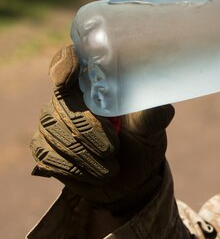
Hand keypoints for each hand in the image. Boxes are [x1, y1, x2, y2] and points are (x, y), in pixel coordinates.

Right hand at [30, 45, 173, 214]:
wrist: (131, 178)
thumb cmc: (141, 142)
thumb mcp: (152, 128)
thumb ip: (153, 116)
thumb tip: (159, 106)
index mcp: (93, 84)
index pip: (68, 60)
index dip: (65, 64)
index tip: (70, 77)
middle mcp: (67, 98)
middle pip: (62, 103)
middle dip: (88, 129)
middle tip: (113, 149)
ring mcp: (51, 121)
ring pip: (53, 130)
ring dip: (84, 154)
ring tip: (111, 168)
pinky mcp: (42, 147)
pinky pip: (46, 153)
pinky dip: (72, 167)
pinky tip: (93, 174)